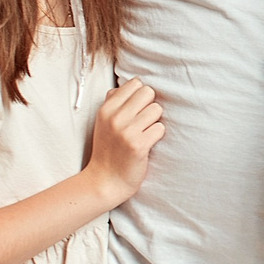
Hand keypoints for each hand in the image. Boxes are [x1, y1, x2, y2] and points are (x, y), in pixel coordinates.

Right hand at [87, 80, 165, 203]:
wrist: (106, 180)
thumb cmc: (109, 149)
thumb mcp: (103, 121)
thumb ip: (115, 101)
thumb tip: (134, 83)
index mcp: (106, 109)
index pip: (135, 83)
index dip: (140, 95)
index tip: (137, 109)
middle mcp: (115, 117)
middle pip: (148, 92)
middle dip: (150, 105)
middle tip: (143, 121)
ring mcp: (126, 131)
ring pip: (157, 109)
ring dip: (154, 121)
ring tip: (144, 133)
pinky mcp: (138, 145)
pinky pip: (160, 128)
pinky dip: (157, 135)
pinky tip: (147, 143)